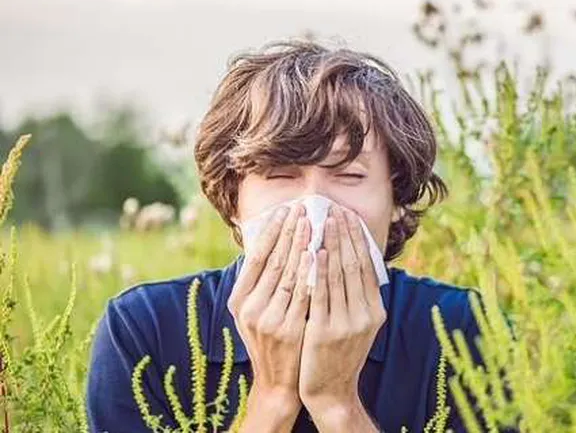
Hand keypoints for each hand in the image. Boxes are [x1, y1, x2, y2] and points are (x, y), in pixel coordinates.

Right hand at [227, 203, 311, 431]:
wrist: (280, 383)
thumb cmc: (272, 340)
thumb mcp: (256, 312)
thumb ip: (261, 282)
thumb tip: (272, 242)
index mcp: (239, 300)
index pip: (256, 257)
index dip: (271, 232)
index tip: (285, 210)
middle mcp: (250, 308)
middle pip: (273, 261)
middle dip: (289, 232)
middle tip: (303, 208)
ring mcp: (269, 320)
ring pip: (289, 274)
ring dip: (302, 245)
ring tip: (313, 223)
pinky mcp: (290, 329)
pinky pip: (303, 294)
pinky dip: (311, 272)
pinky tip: (319, 254)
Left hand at [298, 206, 386, 427]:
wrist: (330, 391)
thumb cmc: (338, 353)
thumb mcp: (357, 325)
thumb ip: (357, 297)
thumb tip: (352, 261)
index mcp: (375, 311)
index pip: (367, 266)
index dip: (358, 239)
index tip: (349, 216)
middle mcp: (365, 315)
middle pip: (355, 265)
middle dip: (345, 234)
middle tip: (336, 209)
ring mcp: (347, 323)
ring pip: (340, 275)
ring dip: (332, 244)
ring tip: (324, 220)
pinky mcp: (326, 331)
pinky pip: (322, 293)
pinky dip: (320, 269)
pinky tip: (315, 251)